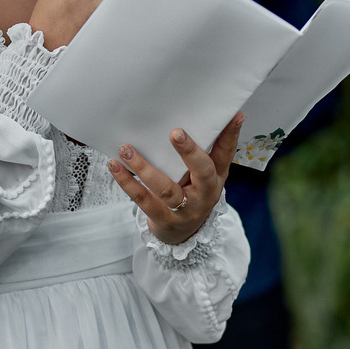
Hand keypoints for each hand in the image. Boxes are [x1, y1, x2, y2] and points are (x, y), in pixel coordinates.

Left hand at [107, 112, 243, 245]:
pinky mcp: (163, 218)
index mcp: (216, 177)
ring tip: (126, 149)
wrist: (182, 234)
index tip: (234, 115)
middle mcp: (205, 193)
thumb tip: (197, 116)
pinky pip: (143, 199)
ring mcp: (185, 209)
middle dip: (190, 152)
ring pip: (166, 188)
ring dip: (144, 167)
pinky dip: (127, 182)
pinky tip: (115, 166)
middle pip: (202, 172)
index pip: (226, 153)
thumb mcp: (203, 176)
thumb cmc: (191, 194)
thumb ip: (202, 151)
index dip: (231, 135)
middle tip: (176, 132)